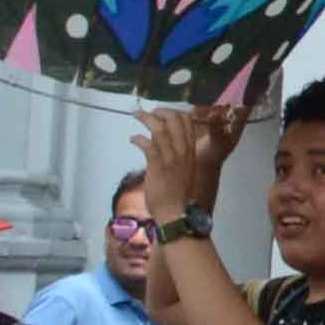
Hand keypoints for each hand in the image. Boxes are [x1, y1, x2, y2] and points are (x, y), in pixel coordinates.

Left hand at [132, 93, 245, 226]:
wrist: (175, 212)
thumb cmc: (177, 193)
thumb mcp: (184, 169)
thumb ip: (177, 154)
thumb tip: (164, 142)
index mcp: (191, 151)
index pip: (188, 122)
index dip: (175, 112)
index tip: (163, 113)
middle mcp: (183, 151)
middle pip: (175, 120)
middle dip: (160, 111)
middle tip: (149, 113)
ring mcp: (170, 157)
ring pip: (160, 129)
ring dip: (146, 119)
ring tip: (137, 115)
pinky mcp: (157, 165)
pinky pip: (148, 145)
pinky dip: (138, 139)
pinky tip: (133, 139)